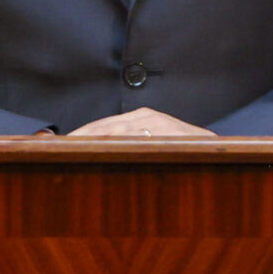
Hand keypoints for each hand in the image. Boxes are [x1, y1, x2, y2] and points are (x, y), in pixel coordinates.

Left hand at [65, 109, 211, 138]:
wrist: (216, 150)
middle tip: (57, 151)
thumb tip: (101, 157)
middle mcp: (145, 117)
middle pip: (104, 127)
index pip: (102, 125)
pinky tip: (101, 152)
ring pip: (115, 132)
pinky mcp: (165, 134)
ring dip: (92, 142)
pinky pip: (136, 140)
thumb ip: (133, 146)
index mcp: (141, 117)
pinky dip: (116, 146)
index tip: (59, 145)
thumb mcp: (156, 144)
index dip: (80, 135)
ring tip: (71, 152)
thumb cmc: (183, 151)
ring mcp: (155, 124)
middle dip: (80, 138)